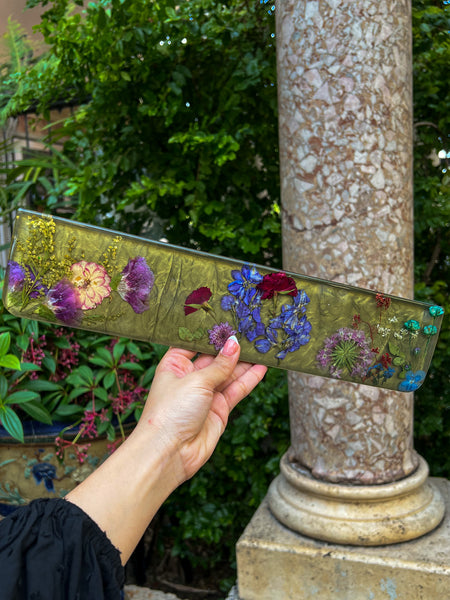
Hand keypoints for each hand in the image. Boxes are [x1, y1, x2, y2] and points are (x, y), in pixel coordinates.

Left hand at [137, 336, 267, 481]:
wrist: (170, 453)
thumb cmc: (171, 412)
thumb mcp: (196, 380)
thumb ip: (220, 364)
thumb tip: (235, 344)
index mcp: (174, 364)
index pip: (194, 343)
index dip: (211, 333)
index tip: (229, 319)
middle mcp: (190, 377)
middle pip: (214, 357)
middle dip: (231, 346)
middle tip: (252, 331)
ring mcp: (205, 394)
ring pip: (228, 373)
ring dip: (244, 362)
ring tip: (262, 346)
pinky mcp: (219, 409)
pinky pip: (236, 389)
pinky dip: (249, 379)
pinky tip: (262, 367)